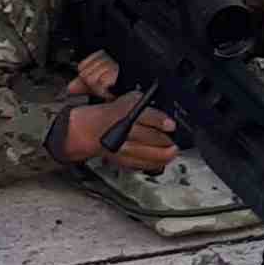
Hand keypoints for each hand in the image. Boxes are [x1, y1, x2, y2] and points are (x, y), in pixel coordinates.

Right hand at [58, 51, 177, 169]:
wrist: (88, 131)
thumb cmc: (108, 114)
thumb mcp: (125, 99)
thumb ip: (143, 101)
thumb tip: (163, 110)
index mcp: (124, 112)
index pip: (146, 116)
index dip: (161, 121)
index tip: (171, 125)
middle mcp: (123, 130)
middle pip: (150, 137)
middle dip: (166, 140)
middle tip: (175, 141)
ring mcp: (122, 148)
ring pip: (147, 154)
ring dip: (163, 154)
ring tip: (172, 152)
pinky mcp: (122, 160)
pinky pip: (141, 164)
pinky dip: (153, 163)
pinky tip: (161, 161)